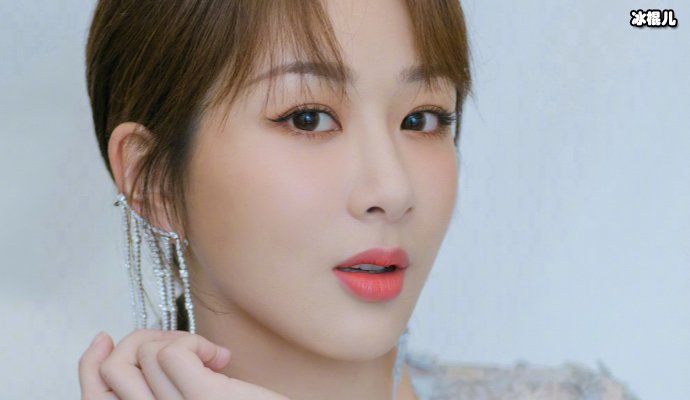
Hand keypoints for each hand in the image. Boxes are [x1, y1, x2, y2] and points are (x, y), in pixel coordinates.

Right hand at [79, 329, 290, 399]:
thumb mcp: (192, 394)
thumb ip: (161, 381)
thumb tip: (133, 343)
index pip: (91, 391)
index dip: (89, 359)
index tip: (106, 336)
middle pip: (114, 364)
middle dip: (145, 339)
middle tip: (186, 346)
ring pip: (146, 352)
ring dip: (179, 339)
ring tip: (211, 356)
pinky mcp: (203, 399)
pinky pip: (172, 352)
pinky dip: (194, 342)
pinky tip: (220, 357)